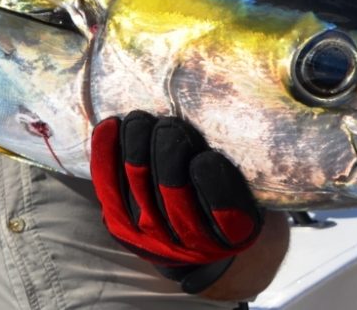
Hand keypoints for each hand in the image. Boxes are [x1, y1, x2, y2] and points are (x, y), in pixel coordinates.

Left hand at [90, 111, 262, 292]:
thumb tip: (241, 114)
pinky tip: (110, 126)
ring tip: (140, 121)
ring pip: (139, 185)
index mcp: (234, 233)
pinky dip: (107, 154)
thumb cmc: (228, 192)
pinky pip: (108, 187)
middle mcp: (192, 242)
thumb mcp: (248, 185)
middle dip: (169, 151)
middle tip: (170, 126)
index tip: (205, 159)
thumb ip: (239, 165)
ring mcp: (152, 236)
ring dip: (137, 147)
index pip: (223, 212)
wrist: (198, 241)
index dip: (212, 187)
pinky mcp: (121, 227)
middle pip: (173, 192)